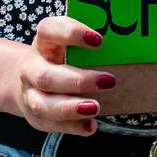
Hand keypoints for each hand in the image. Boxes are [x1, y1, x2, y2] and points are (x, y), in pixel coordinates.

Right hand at [13, 15, 115, 135]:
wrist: (29, 79)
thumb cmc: (61, 56)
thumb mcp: (68, 43)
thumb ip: (90, 43)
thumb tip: (128, 45)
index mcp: (43, 42)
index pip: (49, 30)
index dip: (72, 33)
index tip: (99, 41)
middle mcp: (31, 68)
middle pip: (45, 76)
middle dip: (77, 81)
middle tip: (108, 81)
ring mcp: (30, 94)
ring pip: (43, 105)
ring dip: (70, 108)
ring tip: (95, 107)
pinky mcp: (36, 116)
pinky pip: (51, 125)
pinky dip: (72, 127)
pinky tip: (91, 126)